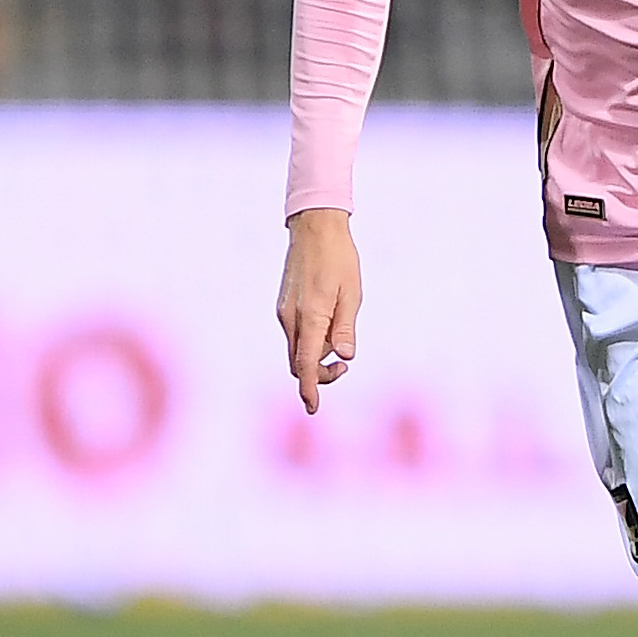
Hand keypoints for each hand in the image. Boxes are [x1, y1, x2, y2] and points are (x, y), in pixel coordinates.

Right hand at [276, 208, 362, 413]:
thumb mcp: (353, 294)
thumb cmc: (339, 259)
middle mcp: (291, 318)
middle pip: (300, 363)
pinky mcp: (284, 306)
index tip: (313, 408)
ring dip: (316, 356)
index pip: (307, 364)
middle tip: (344, 368)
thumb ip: (346, 327)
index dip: (310, 388)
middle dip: (319, 374)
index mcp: (311, 316)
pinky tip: (328, 323)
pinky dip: (311, 341)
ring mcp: (284, 312)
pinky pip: (296, 334)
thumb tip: (345, 356)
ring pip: (297, 349)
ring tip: (341, 336)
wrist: (314, 228)